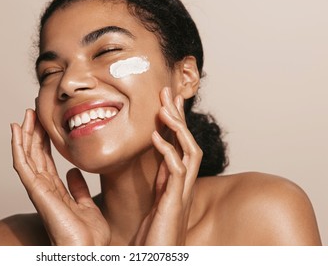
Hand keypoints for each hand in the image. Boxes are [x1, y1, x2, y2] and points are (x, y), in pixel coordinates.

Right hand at [11, 109, 110, 244]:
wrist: (88, 250)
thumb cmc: (88, 234)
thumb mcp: (86, 204)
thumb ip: (79, 188)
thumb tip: (74, 172)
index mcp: (55, 190)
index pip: (46, 160)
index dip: (44, 141)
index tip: (45, 123)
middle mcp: (43, 188)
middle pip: (35, 154)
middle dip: (34, 132)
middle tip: (33, 111)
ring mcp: (38, 189)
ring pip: (27, 155)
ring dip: (25, 134)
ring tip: (26, 115)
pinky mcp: (36, 191)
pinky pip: (23, 165)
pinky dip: (18, 146)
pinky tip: (17, 130)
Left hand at [134, 87, 201, 244]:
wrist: (157, 259)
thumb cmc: (153, 237)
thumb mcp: (155, 203)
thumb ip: (156, 184)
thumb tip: (152, 168)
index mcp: (175, 183)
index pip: (178, 145)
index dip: (175, 122)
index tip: (167, 101)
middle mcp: (183, 185)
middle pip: (187, 142)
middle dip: (178, 116)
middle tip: (168, 92)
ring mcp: (181, 193)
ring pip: (189, 152)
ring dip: (178, 129)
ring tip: (165, 108)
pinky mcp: (175, 203)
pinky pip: (176, 172)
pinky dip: (168, 153)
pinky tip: (155, 139)